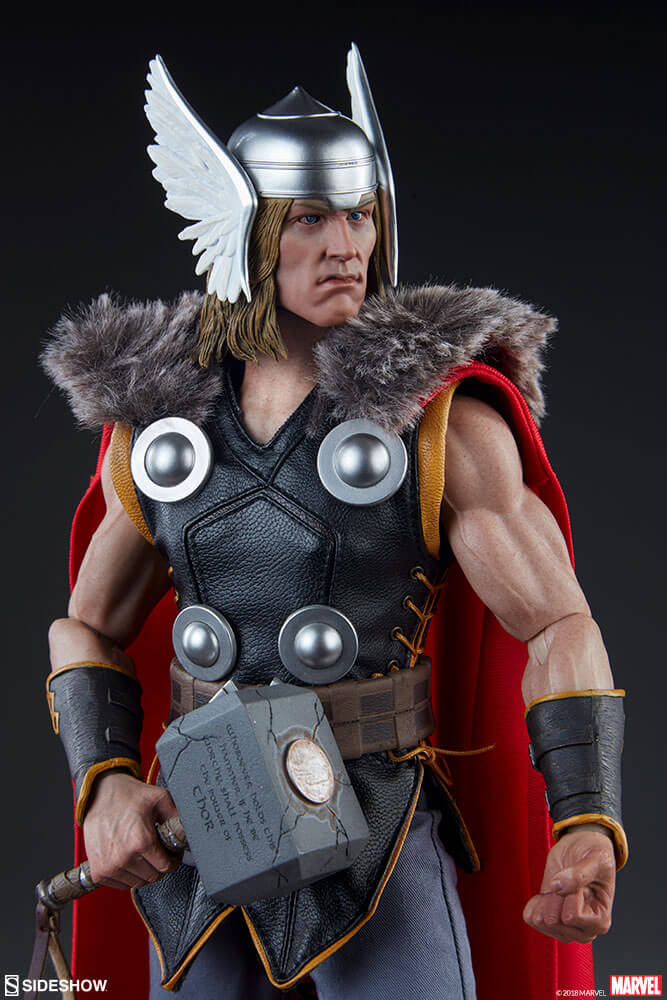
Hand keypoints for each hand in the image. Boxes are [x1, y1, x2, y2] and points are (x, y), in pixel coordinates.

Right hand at [82, 771, 180, 888]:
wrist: (98, 794)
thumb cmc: (126, 795)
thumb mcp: (159, 798)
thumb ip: (177, 816)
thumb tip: (189, 830)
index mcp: (140, 841)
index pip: (165, 867)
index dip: (173, 859)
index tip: (172, 853)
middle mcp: (123, 857)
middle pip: (153, 877)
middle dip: (160, 864)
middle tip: (158, 850)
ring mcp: (108, 867)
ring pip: (138, 882)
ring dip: (144, 871)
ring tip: (143, 852)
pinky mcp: (98, 871)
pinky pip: (121, 884)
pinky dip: (128, 875)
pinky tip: (129, 858)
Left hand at [523, 827, 615, 942]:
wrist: (583, 849)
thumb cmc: (595, 855)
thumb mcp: (596, 858)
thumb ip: (579, 873)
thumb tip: (557, 886)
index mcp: (600, 920)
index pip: (571, 916)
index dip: (569, 893)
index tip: (579, 879)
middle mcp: (584, 930)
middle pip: (553, 921)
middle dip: (554, 897)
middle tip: (565, 882)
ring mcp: (565, 928)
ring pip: (540, 921)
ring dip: (544, 900)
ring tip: (558, 886)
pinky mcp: (549, 922)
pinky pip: (531, 918)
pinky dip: (534, 903)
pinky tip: (546, 893)